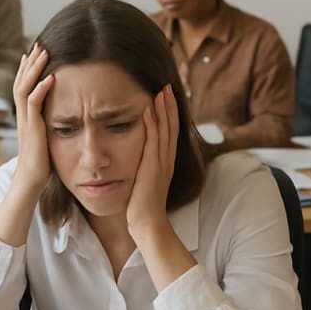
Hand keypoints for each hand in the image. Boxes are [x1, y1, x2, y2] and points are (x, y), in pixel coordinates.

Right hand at [11, 45, 54, 193]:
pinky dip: (41, 90)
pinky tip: (50, 78)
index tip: (37, 54)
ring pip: (25, 88)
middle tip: (38, 45)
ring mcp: (26, 122)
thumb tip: (63, 119)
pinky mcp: (33, 130)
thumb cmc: (41, 165)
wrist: (30, 182)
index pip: (25, 88)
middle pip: (21, 82)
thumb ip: (50, 126)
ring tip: (43, 53)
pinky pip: (34, 105)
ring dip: (34, 70)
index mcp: (27, 117)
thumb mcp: (47, 139)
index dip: (29, 70)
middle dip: (30, 64)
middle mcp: (23, 116)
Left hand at [127, 85, 177, 237]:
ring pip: (165, 130)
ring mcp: (161, 162)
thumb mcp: (145, 184)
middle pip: (172, 126)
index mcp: (166, 163)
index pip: (170, 133)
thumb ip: (144, 171)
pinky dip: (152, 123)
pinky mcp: (152, 166)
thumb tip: (138, 164)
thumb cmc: (142, 208)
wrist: (147, 223)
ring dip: (163, 109)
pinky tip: (148, 109)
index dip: (170, 115)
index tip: (166, 98)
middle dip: (170, 106)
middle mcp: (167, 160)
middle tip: (167, 86)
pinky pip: (152, 140)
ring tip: (161, 91)